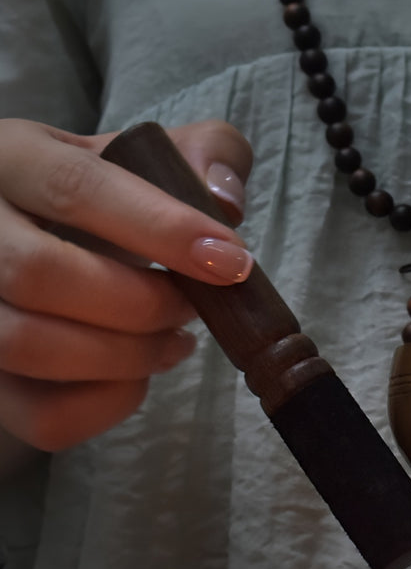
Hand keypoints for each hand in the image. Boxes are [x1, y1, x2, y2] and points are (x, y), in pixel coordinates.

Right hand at [0, 118, 252, 454]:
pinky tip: (138, 376)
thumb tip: (223, 198)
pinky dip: (111, 404)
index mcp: (11, 157)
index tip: (230, 262)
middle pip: (39, 274)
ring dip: (128, 356)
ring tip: (175, 341)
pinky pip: (43, 414)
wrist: (45, 246)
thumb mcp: (147, 157)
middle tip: (190, 307)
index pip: (76, 187)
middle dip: (141, 304)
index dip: (161, 229)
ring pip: (28, 345)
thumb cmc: (104, 203)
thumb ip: (204, 153)